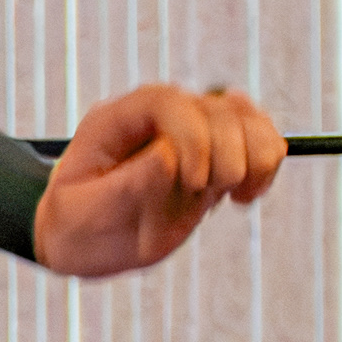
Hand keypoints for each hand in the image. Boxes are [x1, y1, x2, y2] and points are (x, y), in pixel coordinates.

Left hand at [32, 84, 283, 277]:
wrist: (85, 240)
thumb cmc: (74, 225)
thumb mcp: (85, 213)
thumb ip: (124, 186)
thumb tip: (169, 156)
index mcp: (118, 120)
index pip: (169, 102)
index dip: (193, 136)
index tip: (192, 182)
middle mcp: (159, 118)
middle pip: (218, 109)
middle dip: (225, 156)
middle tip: (203, 196)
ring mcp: (191, 132)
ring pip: (248, 118)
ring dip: (255, 158)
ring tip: (237, 196)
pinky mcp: (216, 155)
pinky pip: (260, 141)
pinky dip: (266, 166)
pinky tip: (245, 196)